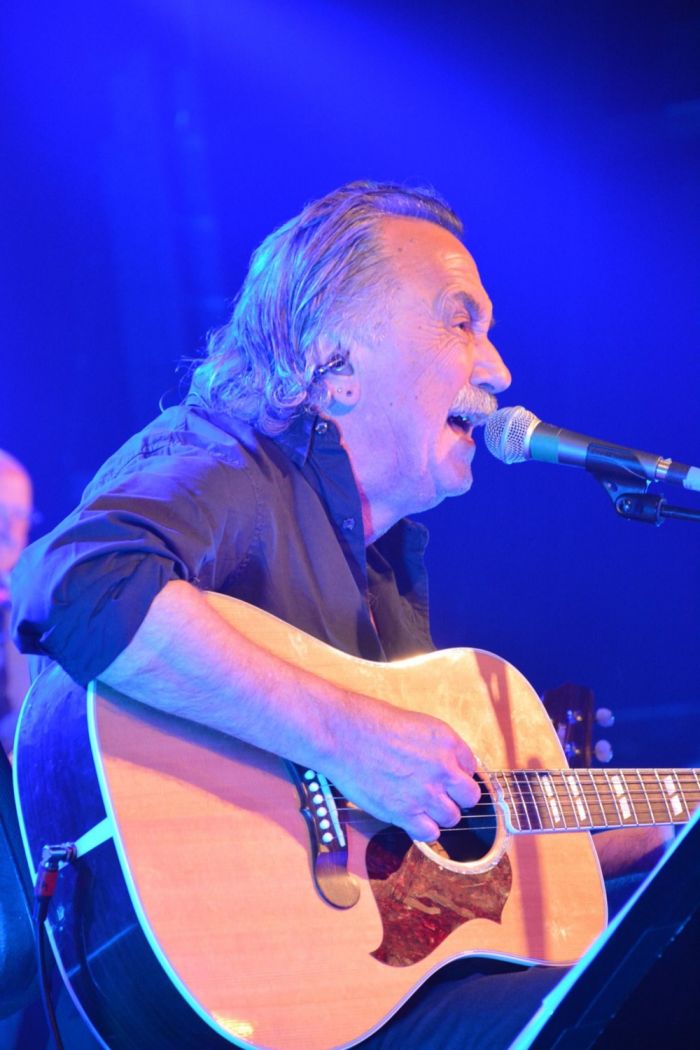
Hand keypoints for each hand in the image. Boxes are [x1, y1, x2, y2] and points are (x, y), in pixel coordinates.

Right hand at [323, 697, 480, 841]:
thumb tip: (446, 764)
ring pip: (452, 817)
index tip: (447, 777)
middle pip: (470, 797)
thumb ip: (437, 747)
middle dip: (457, 797)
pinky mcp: (404, 812)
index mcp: (447, 741)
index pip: (472, 767)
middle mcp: (443, 768)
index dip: (458, 773)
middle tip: (440, 794)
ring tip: (421, 806)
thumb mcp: (416, 723)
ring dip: (439, 814)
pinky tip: (411, 818)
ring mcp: (425, 793)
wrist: (343, 734)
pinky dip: (422, 829)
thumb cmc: (371, 723)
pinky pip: (429, 834)